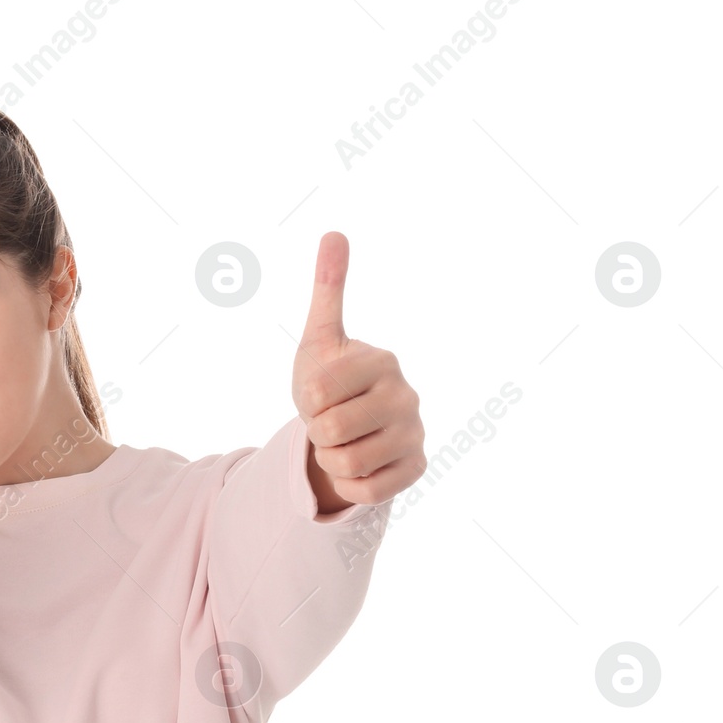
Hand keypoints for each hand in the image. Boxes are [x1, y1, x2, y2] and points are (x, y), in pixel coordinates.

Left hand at [293, 232, 424, 511]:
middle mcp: (406, 396)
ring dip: (330, 459)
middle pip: (330, 431)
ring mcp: (415, 434)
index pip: (318, 393)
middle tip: (330, 420)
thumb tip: (334, 232)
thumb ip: (328, 289)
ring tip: (342, 440)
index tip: (320, 393)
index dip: (306, 400)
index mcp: (382, 361)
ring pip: (346, 463)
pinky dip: (348, 484)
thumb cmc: (330, 381)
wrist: (348, 429)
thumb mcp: (321, 338)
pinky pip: (365, 490)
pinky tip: (358, 464)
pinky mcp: (416, 469)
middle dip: (317, 431)